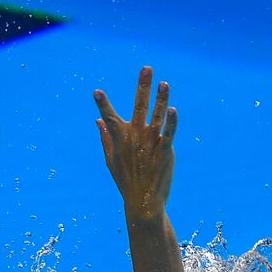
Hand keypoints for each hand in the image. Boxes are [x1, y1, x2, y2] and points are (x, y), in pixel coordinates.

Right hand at [94, 67, 177, 220]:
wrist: (143, 203)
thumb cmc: (126, 181)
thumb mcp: (111, 160)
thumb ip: (105, 138)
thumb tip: (98, 120)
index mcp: (120, 139)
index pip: (109, 117)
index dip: (103, 104)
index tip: (97, 92)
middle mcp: (135, 138)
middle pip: (139, 107)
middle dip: (142, 86)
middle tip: (147, 68)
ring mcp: (150, 144)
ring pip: (157, 116)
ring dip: (161, 99)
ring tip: (164, 83)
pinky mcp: (165, 153)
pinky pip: (169, 134)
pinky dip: (172, 122)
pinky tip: (174, 110)